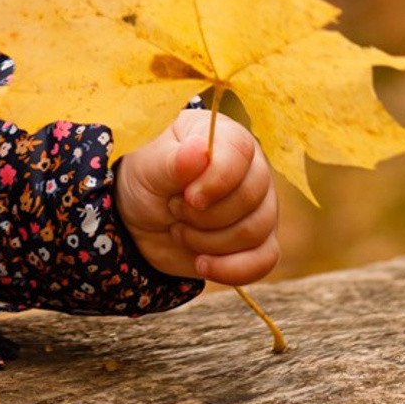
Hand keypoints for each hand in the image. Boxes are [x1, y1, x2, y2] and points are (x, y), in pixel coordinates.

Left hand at [113, 108, 278, 285]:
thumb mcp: (147, 167)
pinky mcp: (259, 240)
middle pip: (250, 197)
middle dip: (205, 215)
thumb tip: (200, 151)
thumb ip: (172, 161)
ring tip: (180, 229)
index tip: (188, 196)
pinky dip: (231, 269)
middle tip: (174, 208)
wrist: (140, 219)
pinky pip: (264, 260)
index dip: (217, 180)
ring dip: (210, 241)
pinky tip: (202, 264)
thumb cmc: (145, 179)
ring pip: (255, 231)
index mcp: (222, 135)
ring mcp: (259, 205)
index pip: (240, 151)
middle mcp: (249, 167)